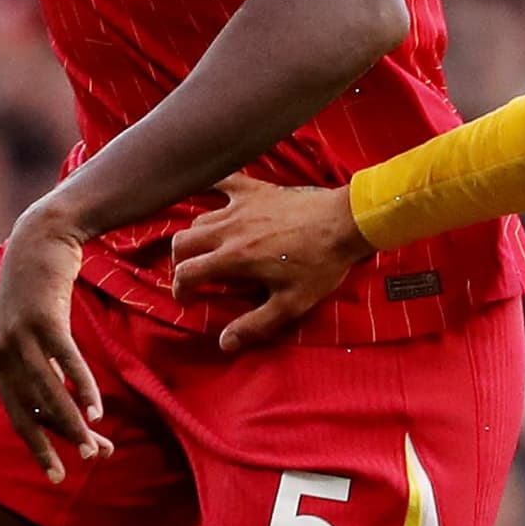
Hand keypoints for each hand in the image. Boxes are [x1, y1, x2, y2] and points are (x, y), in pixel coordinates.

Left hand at [0, 206, 109, 484]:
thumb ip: (41, 364)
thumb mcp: (34, 331)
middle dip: (59, 442)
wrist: (39, 239)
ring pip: (48, 390)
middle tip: (86, 465)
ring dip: (72, 423)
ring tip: (97, 446)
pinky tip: (96, 409)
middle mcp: (3, 353)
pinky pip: (65, 360)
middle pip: (33, 409)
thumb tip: (64, 401)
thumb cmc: (42, 289)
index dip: (39, 447)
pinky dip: (80, 386)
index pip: (19, 415)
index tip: (59, 476)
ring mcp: (21, 335)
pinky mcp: (43, 317)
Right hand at [166, 173, 370, 352]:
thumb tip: (224, 343)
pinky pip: (222, 182)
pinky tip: (206, 191)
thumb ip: (254, 324)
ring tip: (205, 249)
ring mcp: (240, 206)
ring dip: (196, 236)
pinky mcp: (255, 190)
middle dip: (180, 262)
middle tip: (192, 275)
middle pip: (183, 243)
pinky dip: (209, 186)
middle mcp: (229, 229)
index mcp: (234, 258)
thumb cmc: (320, 265)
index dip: (180, 289)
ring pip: (200, 218)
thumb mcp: (290, 303)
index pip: (187, 273)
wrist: (344, 223)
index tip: (187, 299)